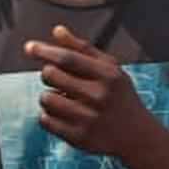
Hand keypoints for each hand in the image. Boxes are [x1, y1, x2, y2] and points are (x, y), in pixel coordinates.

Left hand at [24, 26, 155, 157]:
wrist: (138, 136)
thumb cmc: (120, 97)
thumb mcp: (111, 70)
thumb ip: (84, 49)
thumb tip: (57, 31)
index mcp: (109, 76)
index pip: (68, 58)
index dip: (45, 51)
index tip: (29, 47)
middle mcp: (100, 96)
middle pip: (51, 75)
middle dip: (49, 74)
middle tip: (62, 80)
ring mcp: (89, 118)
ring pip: (46, 98)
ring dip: (50, 97)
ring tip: (66, 100)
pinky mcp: (78, 137)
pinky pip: (45, 120)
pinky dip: (50, 117)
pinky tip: (67, 116)